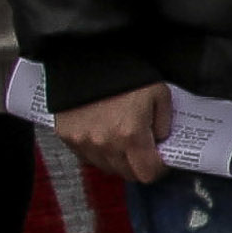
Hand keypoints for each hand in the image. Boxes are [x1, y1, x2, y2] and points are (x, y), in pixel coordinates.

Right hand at [50, 83, 176, 186]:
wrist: (86, 59)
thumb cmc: (127, 76)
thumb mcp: (160, 96)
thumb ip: (165, 125)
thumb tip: (161, 144)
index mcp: (130, 135)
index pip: (147, 174)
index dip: (158, 168)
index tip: (160, 158)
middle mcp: (105, 144)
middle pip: (128, 174)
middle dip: (140, 165)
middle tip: (144, 148)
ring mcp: (83, 142)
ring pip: (107, 168)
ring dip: (119, 160)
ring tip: (122, 138)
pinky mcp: (66, 136)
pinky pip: (87, 157)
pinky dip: (98, 152)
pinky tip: (103, 134)